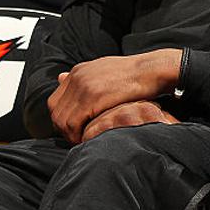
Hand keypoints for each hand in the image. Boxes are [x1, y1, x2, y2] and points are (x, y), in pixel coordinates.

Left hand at [48, 49, 181, 142]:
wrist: (153, 69)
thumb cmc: (136, 75)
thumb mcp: (106, 71)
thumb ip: (85, 78)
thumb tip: (60, 78)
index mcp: (78, 71)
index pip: (55, 100)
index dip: (62, 117)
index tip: (74, 128)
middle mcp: (76, 76)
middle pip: (55, 110)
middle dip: (63, 127)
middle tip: (77, 137)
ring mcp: (83, 86)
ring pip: (62, 119)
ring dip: (69, 133)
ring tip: (83, 140)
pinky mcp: (92, 97)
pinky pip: (73, 123)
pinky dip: (77, 134)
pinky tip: (88, 138)